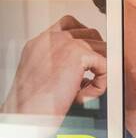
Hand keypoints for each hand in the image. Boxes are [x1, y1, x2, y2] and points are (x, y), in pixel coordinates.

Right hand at [0, 15, 107, 137]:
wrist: (26, 113)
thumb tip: (84, 69)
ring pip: (101, 49)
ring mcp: (65, 43)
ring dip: (99, 71)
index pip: (69, 24)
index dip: (86, 38)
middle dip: (98, 54)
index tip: (91, 54)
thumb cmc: (33, 103)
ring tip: (84, 90)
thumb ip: (60, 64)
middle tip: (95, 74)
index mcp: (41, 42)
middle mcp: (52, 39)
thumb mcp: (44, 76)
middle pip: (91, 33)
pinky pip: (106, 65)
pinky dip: (101, 83)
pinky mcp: (78, 54)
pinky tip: (86, 94)